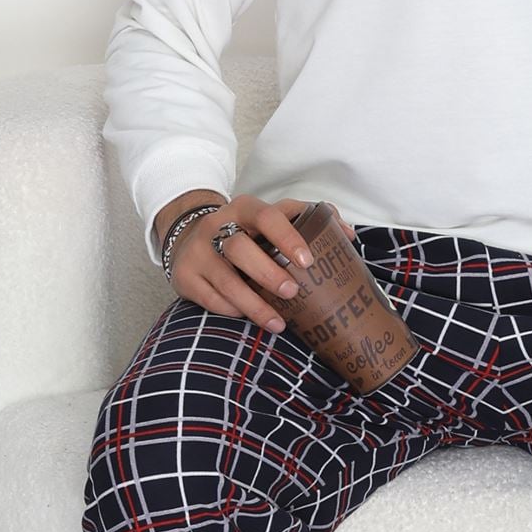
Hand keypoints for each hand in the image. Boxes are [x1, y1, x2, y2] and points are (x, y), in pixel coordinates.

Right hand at [168, 195, 357, 332]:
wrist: (189, 237)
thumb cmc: (246, 233)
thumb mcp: (270, 220)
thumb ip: (307, 221)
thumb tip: (346, 235)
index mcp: (244, 209)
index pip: (266, 216)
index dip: (287, 237)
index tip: (307, 261)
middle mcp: (216, 226)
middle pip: (239, 247)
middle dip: (268, 272)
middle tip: (293, 291)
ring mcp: (198, 252)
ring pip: (224, 278)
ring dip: (253, 303)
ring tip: (278, 322)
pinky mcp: (185, 276)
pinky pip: (209, 297)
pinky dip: (231, 309)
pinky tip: (248, 318)